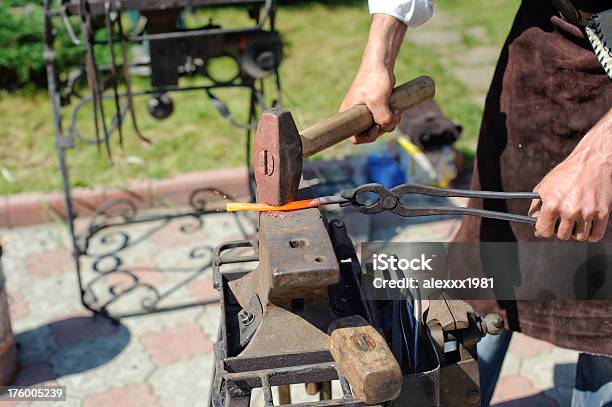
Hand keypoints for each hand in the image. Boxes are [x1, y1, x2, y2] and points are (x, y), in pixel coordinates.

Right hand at [340, 63, 399, 143]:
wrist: (381, 62)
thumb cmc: (374, 78)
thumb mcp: (377, 101)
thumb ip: (382, 118)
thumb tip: (387, 126)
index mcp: (348, 114)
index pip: (356, 137)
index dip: (369, 137)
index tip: (378, 127)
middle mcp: (355, 114)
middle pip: (370, 133)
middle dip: (384, 127)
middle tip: (393, 116)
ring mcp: (365, 111)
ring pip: (379, 126)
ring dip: (390, 122)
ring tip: (396, 110)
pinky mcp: (375, 106)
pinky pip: (383, 118)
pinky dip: (391, 117)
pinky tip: (397, 109)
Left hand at [529, 112, 611, 241]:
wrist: (592, 161)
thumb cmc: (567, 173)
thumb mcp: (544, 186)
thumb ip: (535, 206)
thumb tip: (533, 224)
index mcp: (552, 204)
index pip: (544, 231)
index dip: (544, 230)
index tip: (547, 227)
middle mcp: (569, 210)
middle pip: (562, 236)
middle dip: (561, 229)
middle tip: (563, 220)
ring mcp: (587, 213)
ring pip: (579, 237)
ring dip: (576, 232)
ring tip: (575, 220)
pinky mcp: (602, 213)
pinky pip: (595, 236)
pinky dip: (591, 234)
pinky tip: (587, 225)